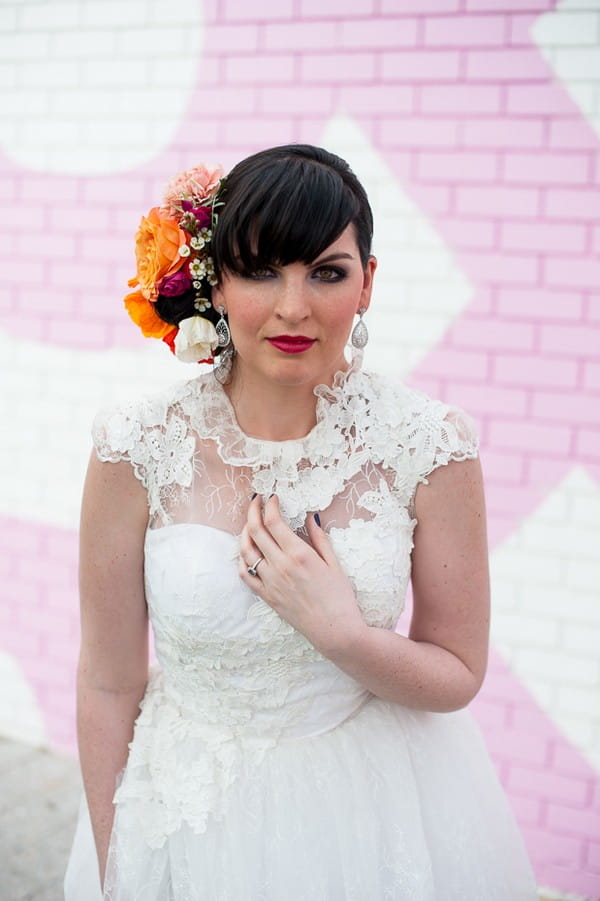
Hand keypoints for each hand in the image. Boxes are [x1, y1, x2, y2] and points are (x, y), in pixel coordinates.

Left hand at [239, 494, 366, 656]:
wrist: (335, 630)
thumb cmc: (340, 597)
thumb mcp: (334, 563)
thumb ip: (320, 538)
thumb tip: (311, 517)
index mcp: (298, 554)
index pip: (273, 521)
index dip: (269, 505)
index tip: (272, 497)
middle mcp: (280, 566)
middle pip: (255, 531)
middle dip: (252, 511)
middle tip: (256, 501)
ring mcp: (270, 582)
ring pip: (246, 551)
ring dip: (245, 532)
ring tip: (251, 523)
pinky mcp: (267, 596)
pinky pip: (245, 575)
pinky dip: (242, 560)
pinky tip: (247, 552)